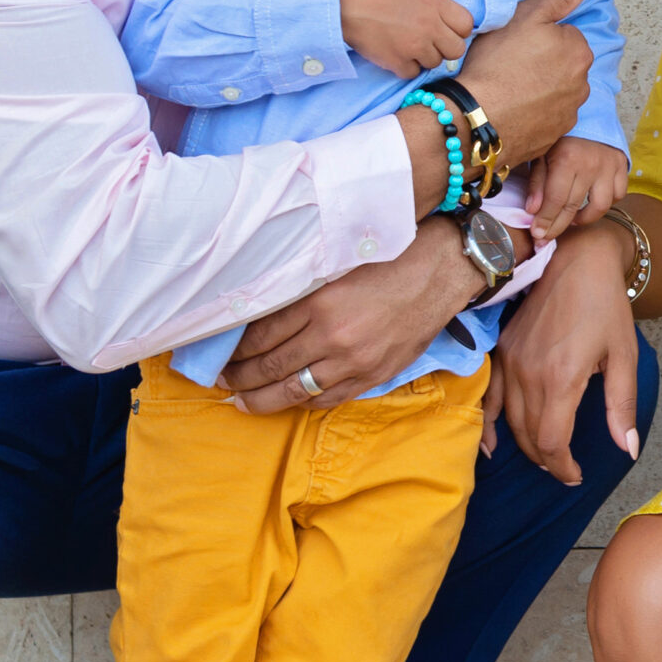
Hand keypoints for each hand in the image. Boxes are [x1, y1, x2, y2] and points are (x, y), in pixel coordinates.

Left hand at [220, 218, 474, 411]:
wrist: (439, 272)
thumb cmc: (388, 260)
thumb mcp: (336, 266)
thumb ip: (302, 291)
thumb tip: (260, 313)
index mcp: (319, 303)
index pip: (261, 335)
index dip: (235, 350)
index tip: (222, 355)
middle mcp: (332, 336)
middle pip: (271, 367)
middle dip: (240, 378)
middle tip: (222, 382)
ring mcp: (353, 361)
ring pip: (295, 391)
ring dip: (263, 399)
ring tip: (244, 402)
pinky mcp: (373, 375)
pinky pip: (328, 399)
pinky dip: (303, 402)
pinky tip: (289, 400)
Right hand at [341, 0, 473, 78]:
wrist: (345, 4)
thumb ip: (435, 5)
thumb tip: (448, 21)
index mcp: (435, 4)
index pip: (466, 25)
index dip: (457, 29)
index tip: (445, 30)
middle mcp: (430, 26)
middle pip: (456, 49)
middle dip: (444, 48)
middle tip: (428, 42)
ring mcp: (415, 46)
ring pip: (435, 63)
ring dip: (423, 58)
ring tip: (405, 44)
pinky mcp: (398, 62)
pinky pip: (413, 73)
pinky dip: (404, 67)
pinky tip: (394, 54)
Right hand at [454, 0, 593, 166]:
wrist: (478, 120)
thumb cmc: (499, 64)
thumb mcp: (526, 16)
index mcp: (579, 51)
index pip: (563, 35)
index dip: (537, 37)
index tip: (516, 44)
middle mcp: (582, 85)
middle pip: (561, 65)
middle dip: (541, 64)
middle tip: (509, 65)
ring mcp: (568, 114)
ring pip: (553, 92)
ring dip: (537, 90)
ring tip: (507, 89)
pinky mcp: (552, 138)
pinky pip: (543, 118)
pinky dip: (531, 114)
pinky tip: (509, 110)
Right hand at [492, 222, 643, 484]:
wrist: (576, 257)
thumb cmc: (606, 304)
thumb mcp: (625, 354)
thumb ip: (621, 406)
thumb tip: (626, 450)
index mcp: (562, 378)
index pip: (552, 442)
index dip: (563, 467)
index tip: (576, 475)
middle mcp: (530, 373)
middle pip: (529, 437)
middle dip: (548, 460)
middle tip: (565, 468)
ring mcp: (511, 360)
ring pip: (510, 421)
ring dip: (526, 445)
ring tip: (546, 456)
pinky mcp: (502, 348)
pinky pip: (491, 397)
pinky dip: (491, 424)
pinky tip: (493, 444)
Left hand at [522, 137, 628, 244]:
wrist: (588, 116)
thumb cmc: (560, 138)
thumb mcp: (542, 155)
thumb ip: (537, 183)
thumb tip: (532, 211)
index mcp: (567, 159)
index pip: (555, 200)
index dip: (545, 221)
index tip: (537, 235)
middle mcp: (591, 164)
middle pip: (574, 207)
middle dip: (558, 227)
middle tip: (547, 238)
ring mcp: (609, 166)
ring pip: (600, 206)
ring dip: (584, 218)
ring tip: (571, 219)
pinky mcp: (622, 166)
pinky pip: (618, 195)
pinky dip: (607, 203)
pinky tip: (592, 202)